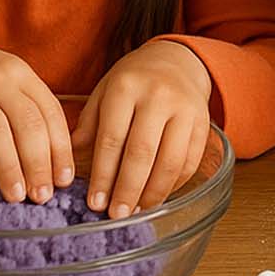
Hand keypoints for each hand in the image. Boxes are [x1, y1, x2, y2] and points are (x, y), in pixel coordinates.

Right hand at [0, 28, 72, 203]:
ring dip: (8, 168)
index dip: (61, 148)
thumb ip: (25, 106)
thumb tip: (52, 156)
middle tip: (43, 195)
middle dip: (39, 164)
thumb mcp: (2, 78)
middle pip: (27, 124)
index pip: (50, 112)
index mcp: (20, 73)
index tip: (65, 179)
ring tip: (15, 196)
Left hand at [72, 41, 211, 217]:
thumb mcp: (103, 92)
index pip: (112, 139)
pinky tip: (158, 196)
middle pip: (142, 152)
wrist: (176, 61)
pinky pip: (190, 161)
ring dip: (153, 192)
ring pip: (171, 160)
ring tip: (138, 210)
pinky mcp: (204, 122)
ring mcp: (186, 109)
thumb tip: (70, 165)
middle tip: (116, 215)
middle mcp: (159, 96)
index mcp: (126, 88)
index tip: (94, 202)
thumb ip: (88, 125)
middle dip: (127, 188)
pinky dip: (174, 184)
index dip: (102, 175)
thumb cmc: (133, 81)